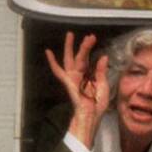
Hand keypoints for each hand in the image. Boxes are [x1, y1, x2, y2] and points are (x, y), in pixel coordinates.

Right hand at [45, 31, 109, 147]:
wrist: (91, 116)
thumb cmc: (96, 105)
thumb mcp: (103, 85)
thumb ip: (101, 71)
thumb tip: (103, 56)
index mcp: (87, 76)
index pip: (87, 59)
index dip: (89, 49)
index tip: (93, 38)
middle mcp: (79, 76)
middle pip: (79, 57)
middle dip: (83, 46)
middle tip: (88, 36)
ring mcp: (72, 78)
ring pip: (71, 59)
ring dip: (70, 47)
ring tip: (70, 34)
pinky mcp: (68, 82)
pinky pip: (58, 71)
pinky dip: (52, 62)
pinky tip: (48, 52)